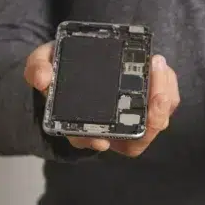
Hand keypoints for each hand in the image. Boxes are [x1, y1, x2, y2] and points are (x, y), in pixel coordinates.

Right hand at [24, 42, 179, 156]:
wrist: (77, 60)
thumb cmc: (59, 68)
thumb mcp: (40, 62)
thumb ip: (37, 68)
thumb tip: (42, 78)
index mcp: (83, 124)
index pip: (92, 141)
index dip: (95, 143)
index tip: (100, 140)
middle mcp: (111, 127)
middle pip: (137, 141)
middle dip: (152, 121)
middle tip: (155, 96)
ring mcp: (132, 116)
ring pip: (157, 121)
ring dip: (164, 99)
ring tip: (157, 68)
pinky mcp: (148, 100)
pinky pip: (166, 101)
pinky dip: (167, 85)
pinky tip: (159, 65)